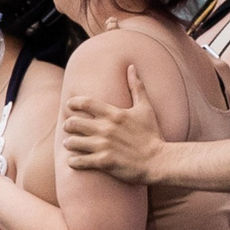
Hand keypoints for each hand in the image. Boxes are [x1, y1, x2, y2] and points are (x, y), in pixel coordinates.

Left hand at [61, 66, 165, 182]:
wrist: (160, 161)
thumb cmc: (153, 135)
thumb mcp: (146, 109)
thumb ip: (137, 87)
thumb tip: (131, 67)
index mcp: (114, 114)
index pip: (84, 103)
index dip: (73, 103)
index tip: (70, 106)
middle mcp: (106, 128)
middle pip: (73, 123)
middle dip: (68, 125)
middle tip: (69, 127)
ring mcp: (104, 146)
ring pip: (72, 142)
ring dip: (69, 143)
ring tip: (71, 144)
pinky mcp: (104, 162)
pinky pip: (79, 161)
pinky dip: (74, 161)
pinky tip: (74, 160)